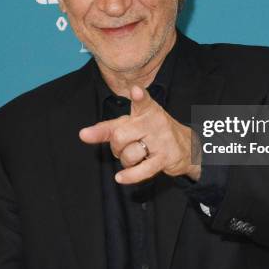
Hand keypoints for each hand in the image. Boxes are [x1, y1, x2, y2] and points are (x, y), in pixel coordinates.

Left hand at [79, 85, 200, 183]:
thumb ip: (107, 128)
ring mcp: (161, 141)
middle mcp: (154, 122)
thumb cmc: (151, 132)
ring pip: (129, 155)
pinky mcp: (165, 158)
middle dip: (116, 147)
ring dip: (127, 162)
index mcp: (146, 110)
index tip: (136, 91)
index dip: (139, 97)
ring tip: (138, 156)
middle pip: (120, 136)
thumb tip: (83, 134)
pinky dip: (129, 175)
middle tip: (124, 147)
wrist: (185, 147)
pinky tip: (120, 177)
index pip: (142, 102)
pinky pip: (142, 170)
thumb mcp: (131, 124)